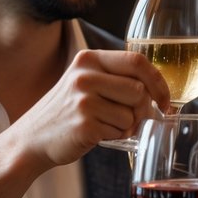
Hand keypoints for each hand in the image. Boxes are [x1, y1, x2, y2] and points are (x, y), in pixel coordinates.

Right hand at [7, 49, 170, 167]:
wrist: (33, 138)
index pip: (137, 61)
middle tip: (130, 119)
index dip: (158, 82)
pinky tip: (98, 134)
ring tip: (106, 125)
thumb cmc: (67, 111)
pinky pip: (121, 132)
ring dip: (127, 126)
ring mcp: (84, 100)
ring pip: (133, 114)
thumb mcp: (86, 82)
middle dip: (142, 110)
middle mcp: (85, 75)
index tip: (165, 99)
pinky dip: (116, 137)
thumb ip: (117, 79)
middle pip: (139, 91)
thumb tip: (160, 93)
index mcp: (89, 59)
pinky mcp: (85, 124)